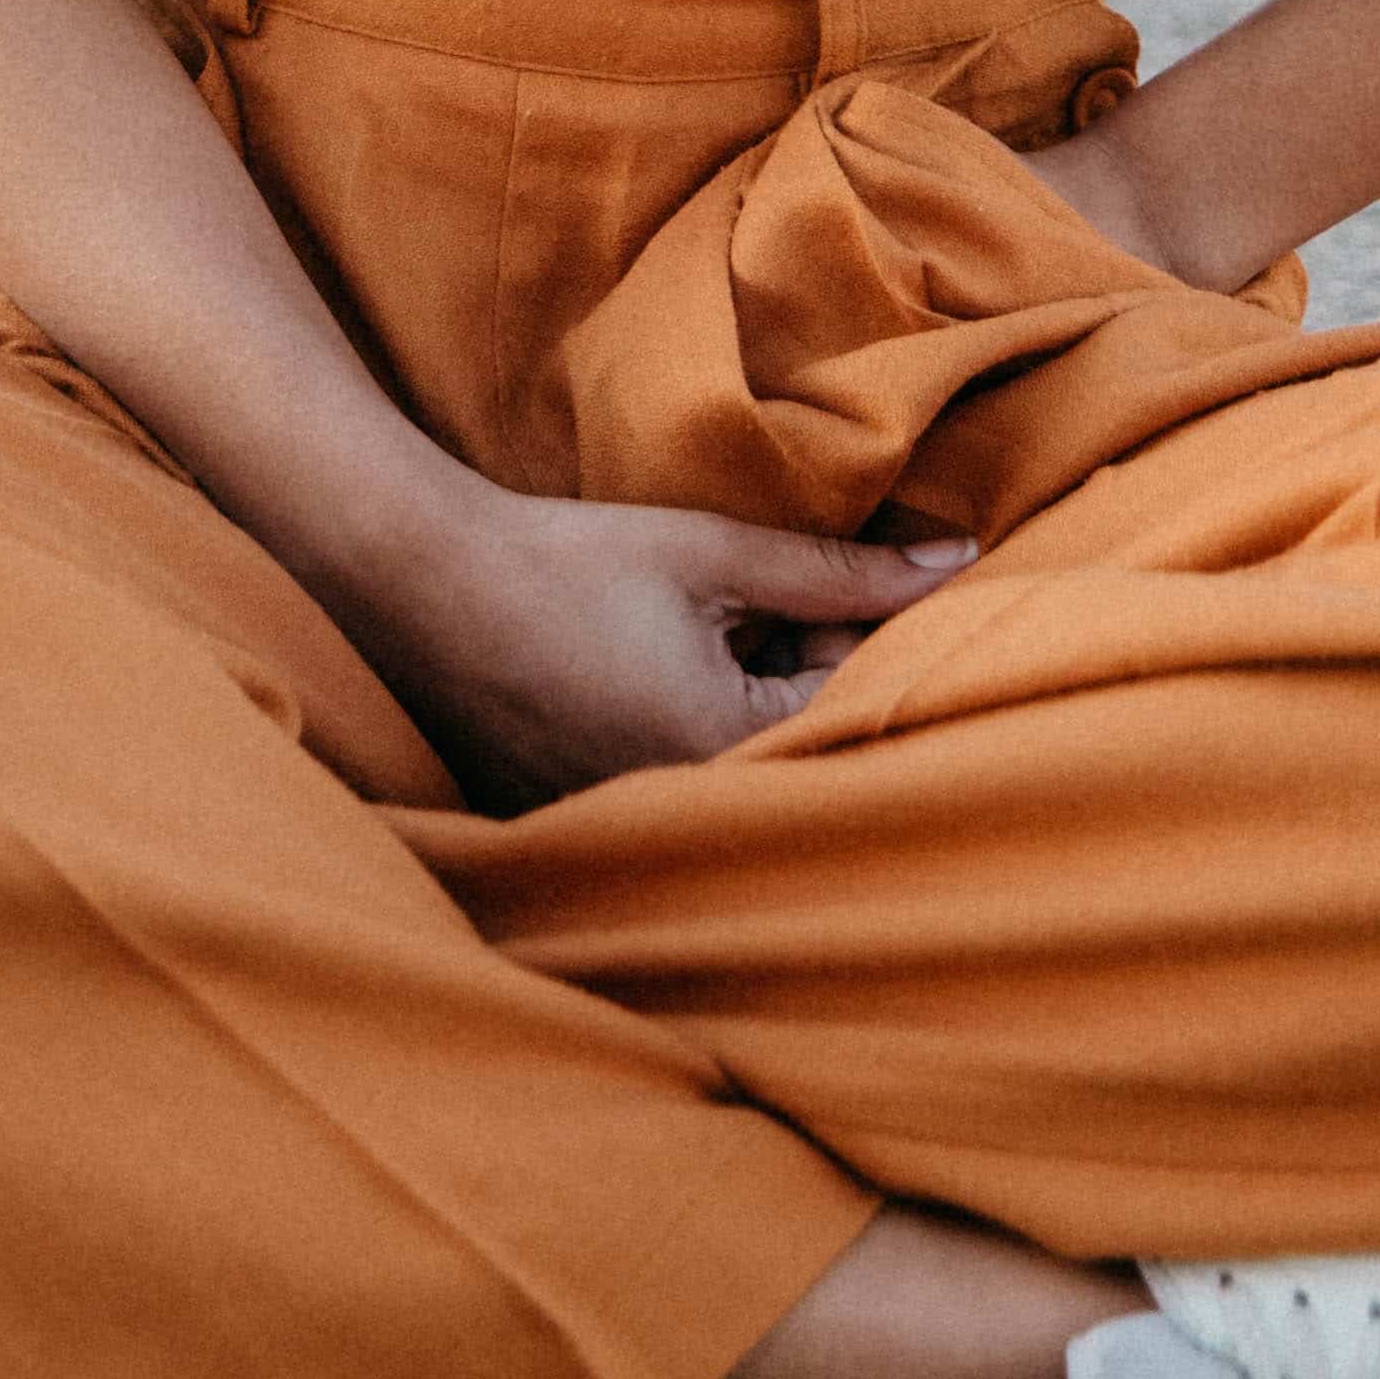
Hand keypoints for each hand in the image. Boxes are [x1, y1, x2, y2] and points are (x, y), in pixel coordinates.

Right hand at [350, 469, 975, 808]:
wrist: (422, 580)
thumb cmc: (568, 557)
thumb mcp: (715, 551)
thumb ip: (841, 571)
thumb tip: (957, 560)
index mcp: (723, 750)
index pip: (852, 715)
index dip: (857, 646)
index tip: (839, 600)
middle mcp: (680, 813)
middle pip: (797, 755)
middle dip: (800, 683)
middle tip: (744, 614)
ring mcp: (625, 827)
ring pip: (738, 772)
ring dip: (743, 710)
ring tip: (681, 639)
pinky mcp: (580, 823)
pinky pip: (674, 788)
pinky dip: (682, 734)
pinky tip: (641, 674)